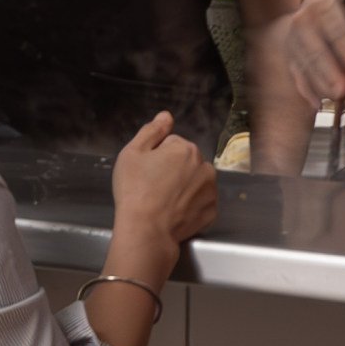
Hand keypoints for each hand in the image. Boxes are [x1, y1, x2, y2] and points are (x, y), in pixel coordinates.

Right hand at [110, 112, 218, 249]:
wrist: (147, 229)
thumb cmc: (135, 190)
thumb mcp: (132, 153)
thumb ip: (151, 131)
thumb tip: (165, 116)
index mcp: (185, 149)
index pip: (170, 144)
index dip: (155, 156)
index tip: (146, 170)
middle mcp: (204, 166)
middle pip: (185, 161)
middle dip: (172, 169)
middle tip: (152, 185)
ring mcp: (211, 190)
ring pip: (195, 180)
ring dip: (183, 186)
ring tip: (162, 200)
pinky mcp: (212, 210)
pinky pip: (200, 201)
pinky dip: (190, 204)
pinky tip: (173, 211)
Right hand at [254, 0, 344, 118]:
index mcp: (321, 7)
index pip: (336, 33)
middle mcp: (301, 22)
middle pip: (316, 51)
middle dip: (330, 73)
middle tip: (344, 91)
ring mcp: (292, 38)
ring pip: (304, 65)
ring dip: (320, 84)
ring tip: (336, 99)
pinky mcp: (291, 53)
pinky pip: (297, 73)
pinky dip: (306, 90)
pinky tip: (318, 104)